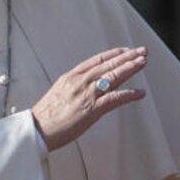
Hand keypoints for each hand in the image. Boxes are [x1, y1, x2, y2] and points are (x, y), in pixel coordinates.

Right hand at [31, 46, 147, 150]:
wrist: (37, 129)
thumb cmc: (46, 115)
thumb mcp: (59, 91)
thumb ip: (74, 85)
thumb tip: (86, 84)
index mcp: (71, 76)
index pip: (97, 59)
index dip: (114, 53)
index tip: (125, 50)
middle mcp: (81, 82)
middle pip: (109, 64)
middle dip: (127, 56)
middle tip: (141, 51)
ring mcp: (87, 94)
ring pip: (114, 76)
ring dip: (131, 69)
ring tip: (143, 63)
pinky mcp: (92, 109)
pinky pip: (115, 98)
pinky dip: (129, 94)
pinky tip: (139, 93)